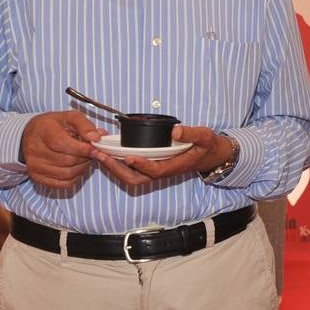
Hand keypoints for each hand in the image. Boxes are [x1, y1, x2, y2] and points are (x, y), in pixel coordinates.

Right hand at [21, 110, 103, 187]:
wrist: (31, 135)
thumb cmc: (53, 126)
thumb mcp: (69, 117)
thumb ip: (85, 125)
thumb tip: (97, 137)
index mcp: (43, 131)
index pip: (63, 144)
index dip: (83, 148)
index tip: (95, 148)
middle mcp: (35, 149)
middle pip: (68, 160)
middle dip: (85, 157)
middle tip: (92, 152)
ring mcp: (34, 165)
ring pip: (67, 173)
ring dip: (82, 167)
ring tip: (84, 158)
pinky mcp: (37, 177)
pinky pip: (62, 183)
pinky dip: (75, 177)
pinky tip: (76, 167)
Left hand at [92, 125, 234, 186]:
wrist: (210, 155)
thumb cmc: (207, 146)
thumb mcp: (205, 136)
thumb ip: (192, 133)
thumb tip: (175, 131)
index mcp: (175, 166)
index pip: (156, 170)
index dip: (141, 165)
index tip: (128, 157)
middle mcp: (163, 171)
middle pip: (136, 179)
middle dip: (117, 170)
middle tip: (101, 156)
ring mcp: (156, 169)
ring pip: (131, 176)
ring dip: (113, 167)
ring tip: (98, 154)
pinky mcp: (151, 165)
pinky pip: (131, 169)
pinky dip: (117, 163)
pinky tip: (107, 151)